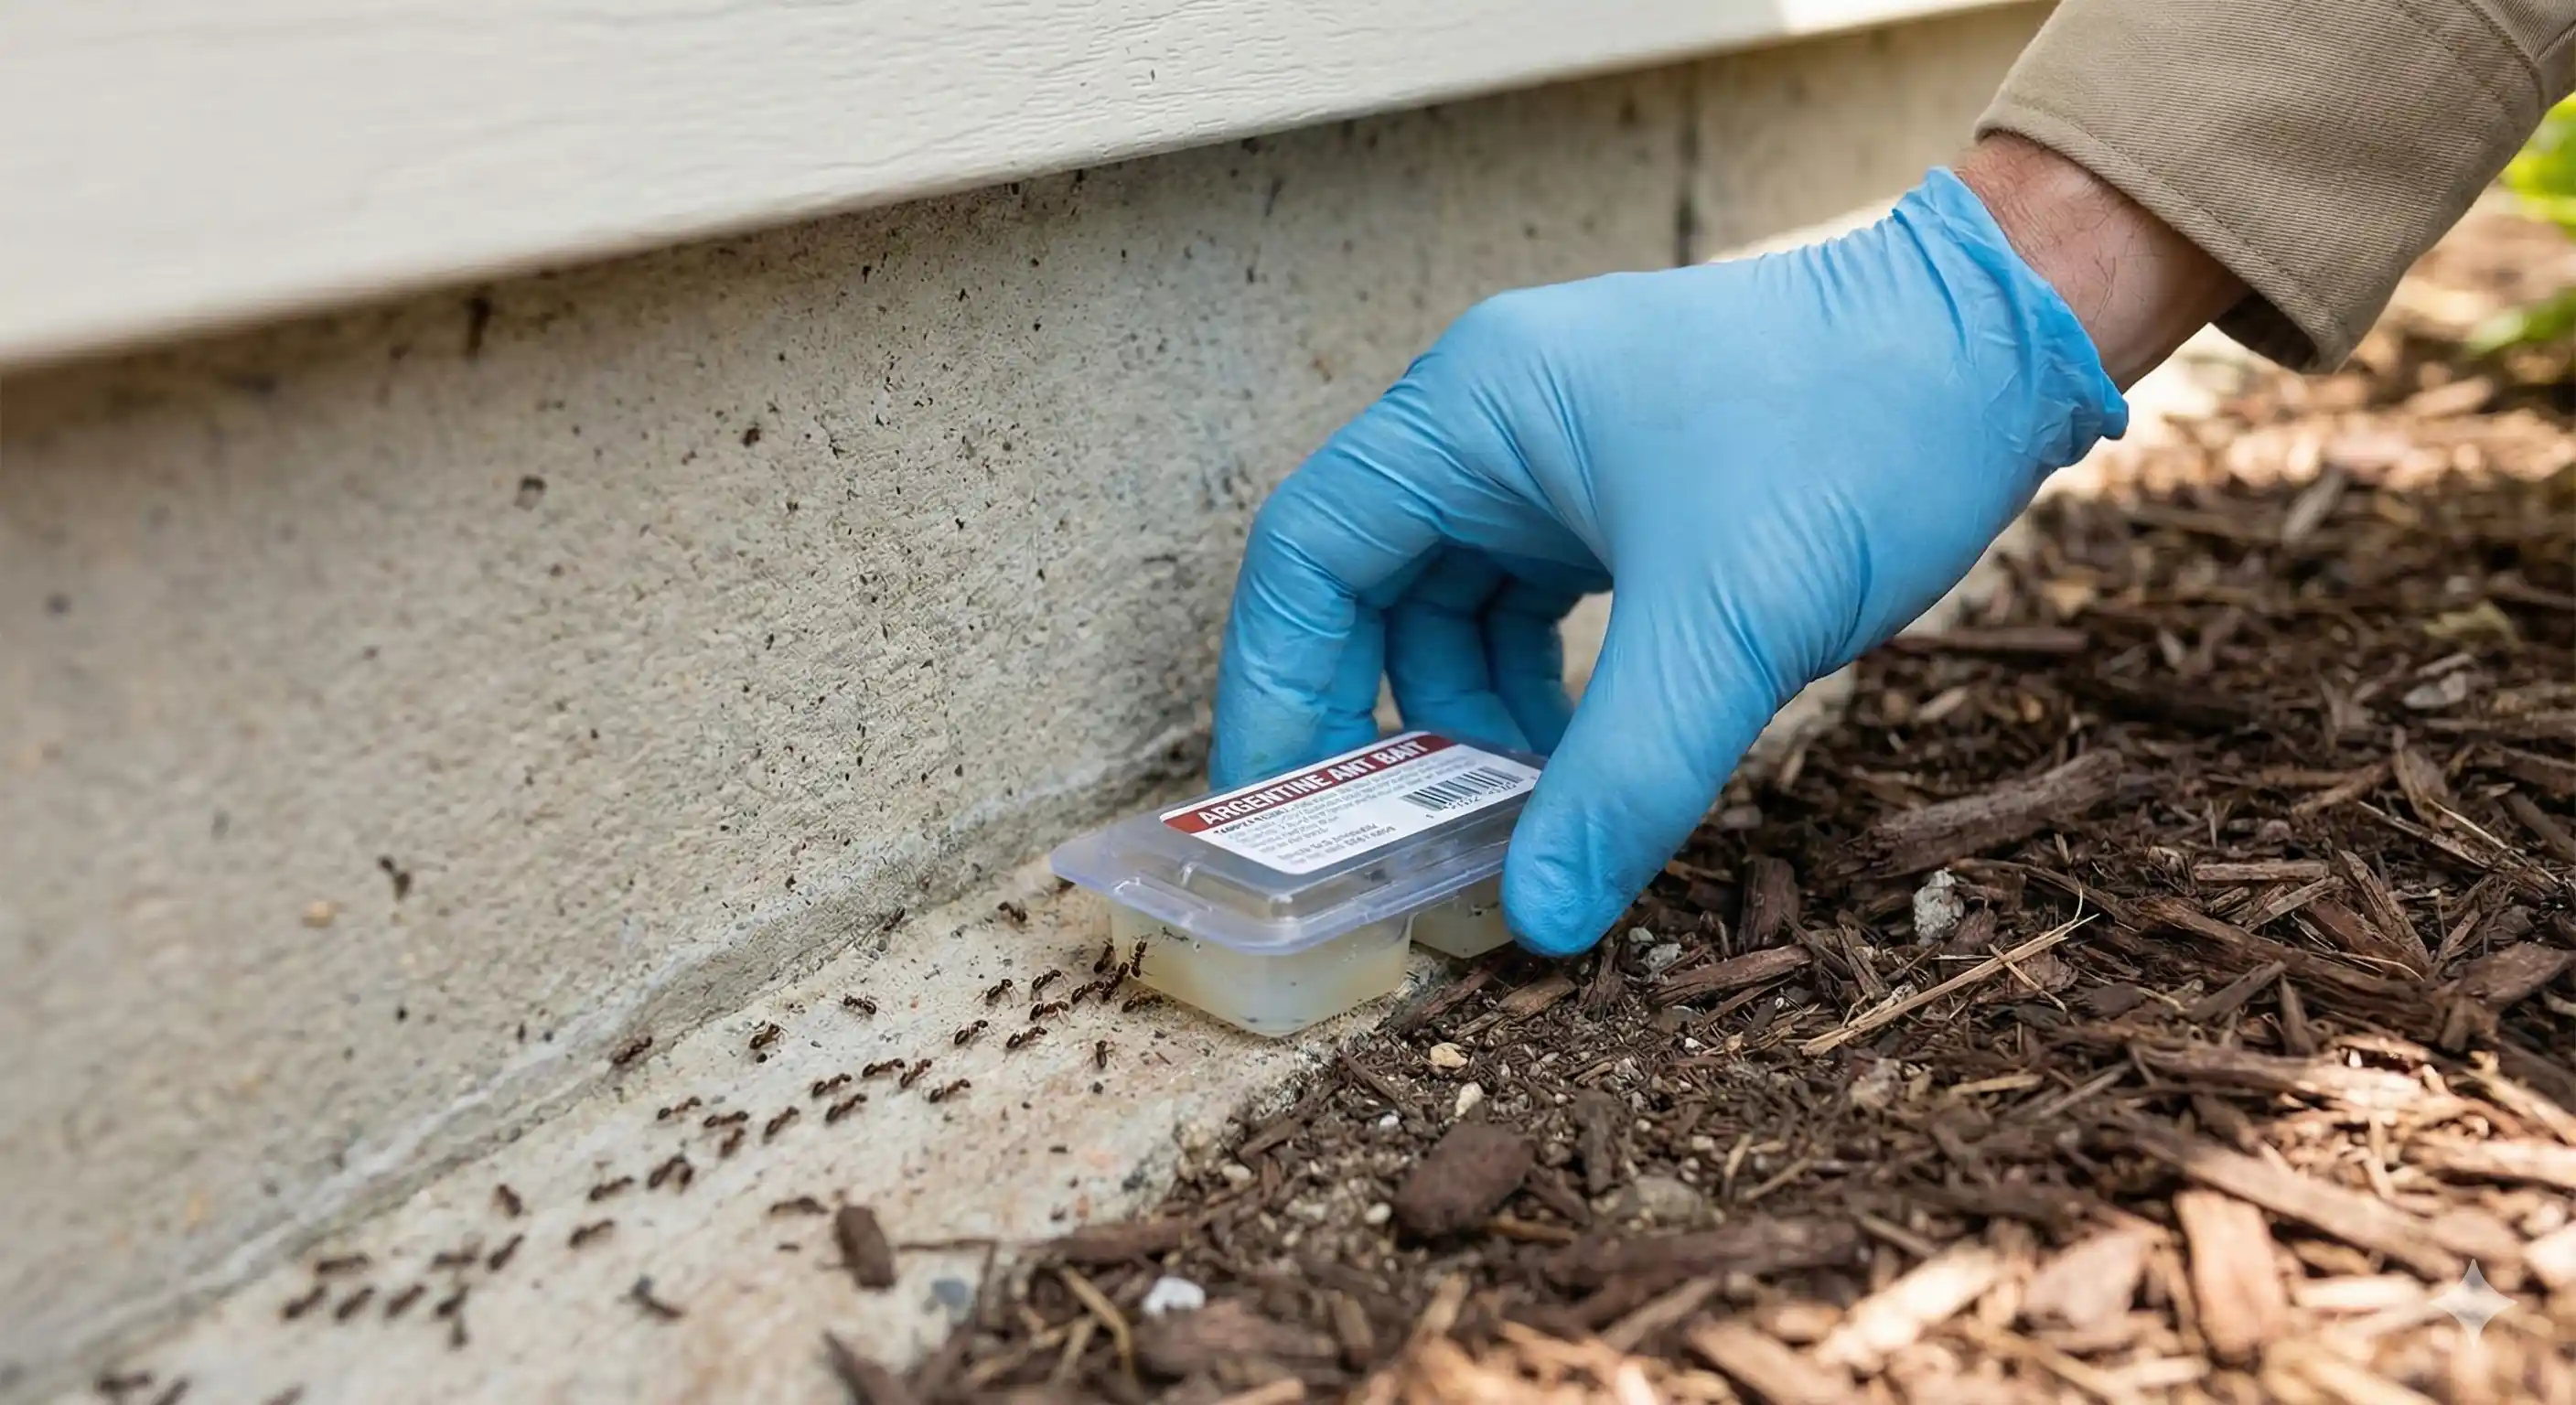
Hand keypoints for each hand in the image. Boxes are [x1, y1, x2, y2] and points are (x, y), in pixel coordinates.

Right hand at [1214, 146, 2226, 955]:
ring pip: (1457, 613)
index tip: (1278, 813)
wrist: (2002, 346)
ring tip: (1513, 825)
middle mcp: (1492, 422)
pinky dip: (1539, 698)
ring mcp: (1555, 456)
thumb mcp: (1730, 624)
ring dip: (1473, 725)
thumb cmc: (1860, 429)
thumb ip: (1625, 776)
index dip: (1276, 690)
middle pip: (1369, 592)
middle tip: (1388, 849)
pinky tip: (1579, 769)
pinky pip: (1533, 612)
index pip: (1309, 554)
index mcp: (1474, 408)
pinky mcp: (1619, 493)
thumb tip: (1540, 919)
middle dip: (1381, 726)